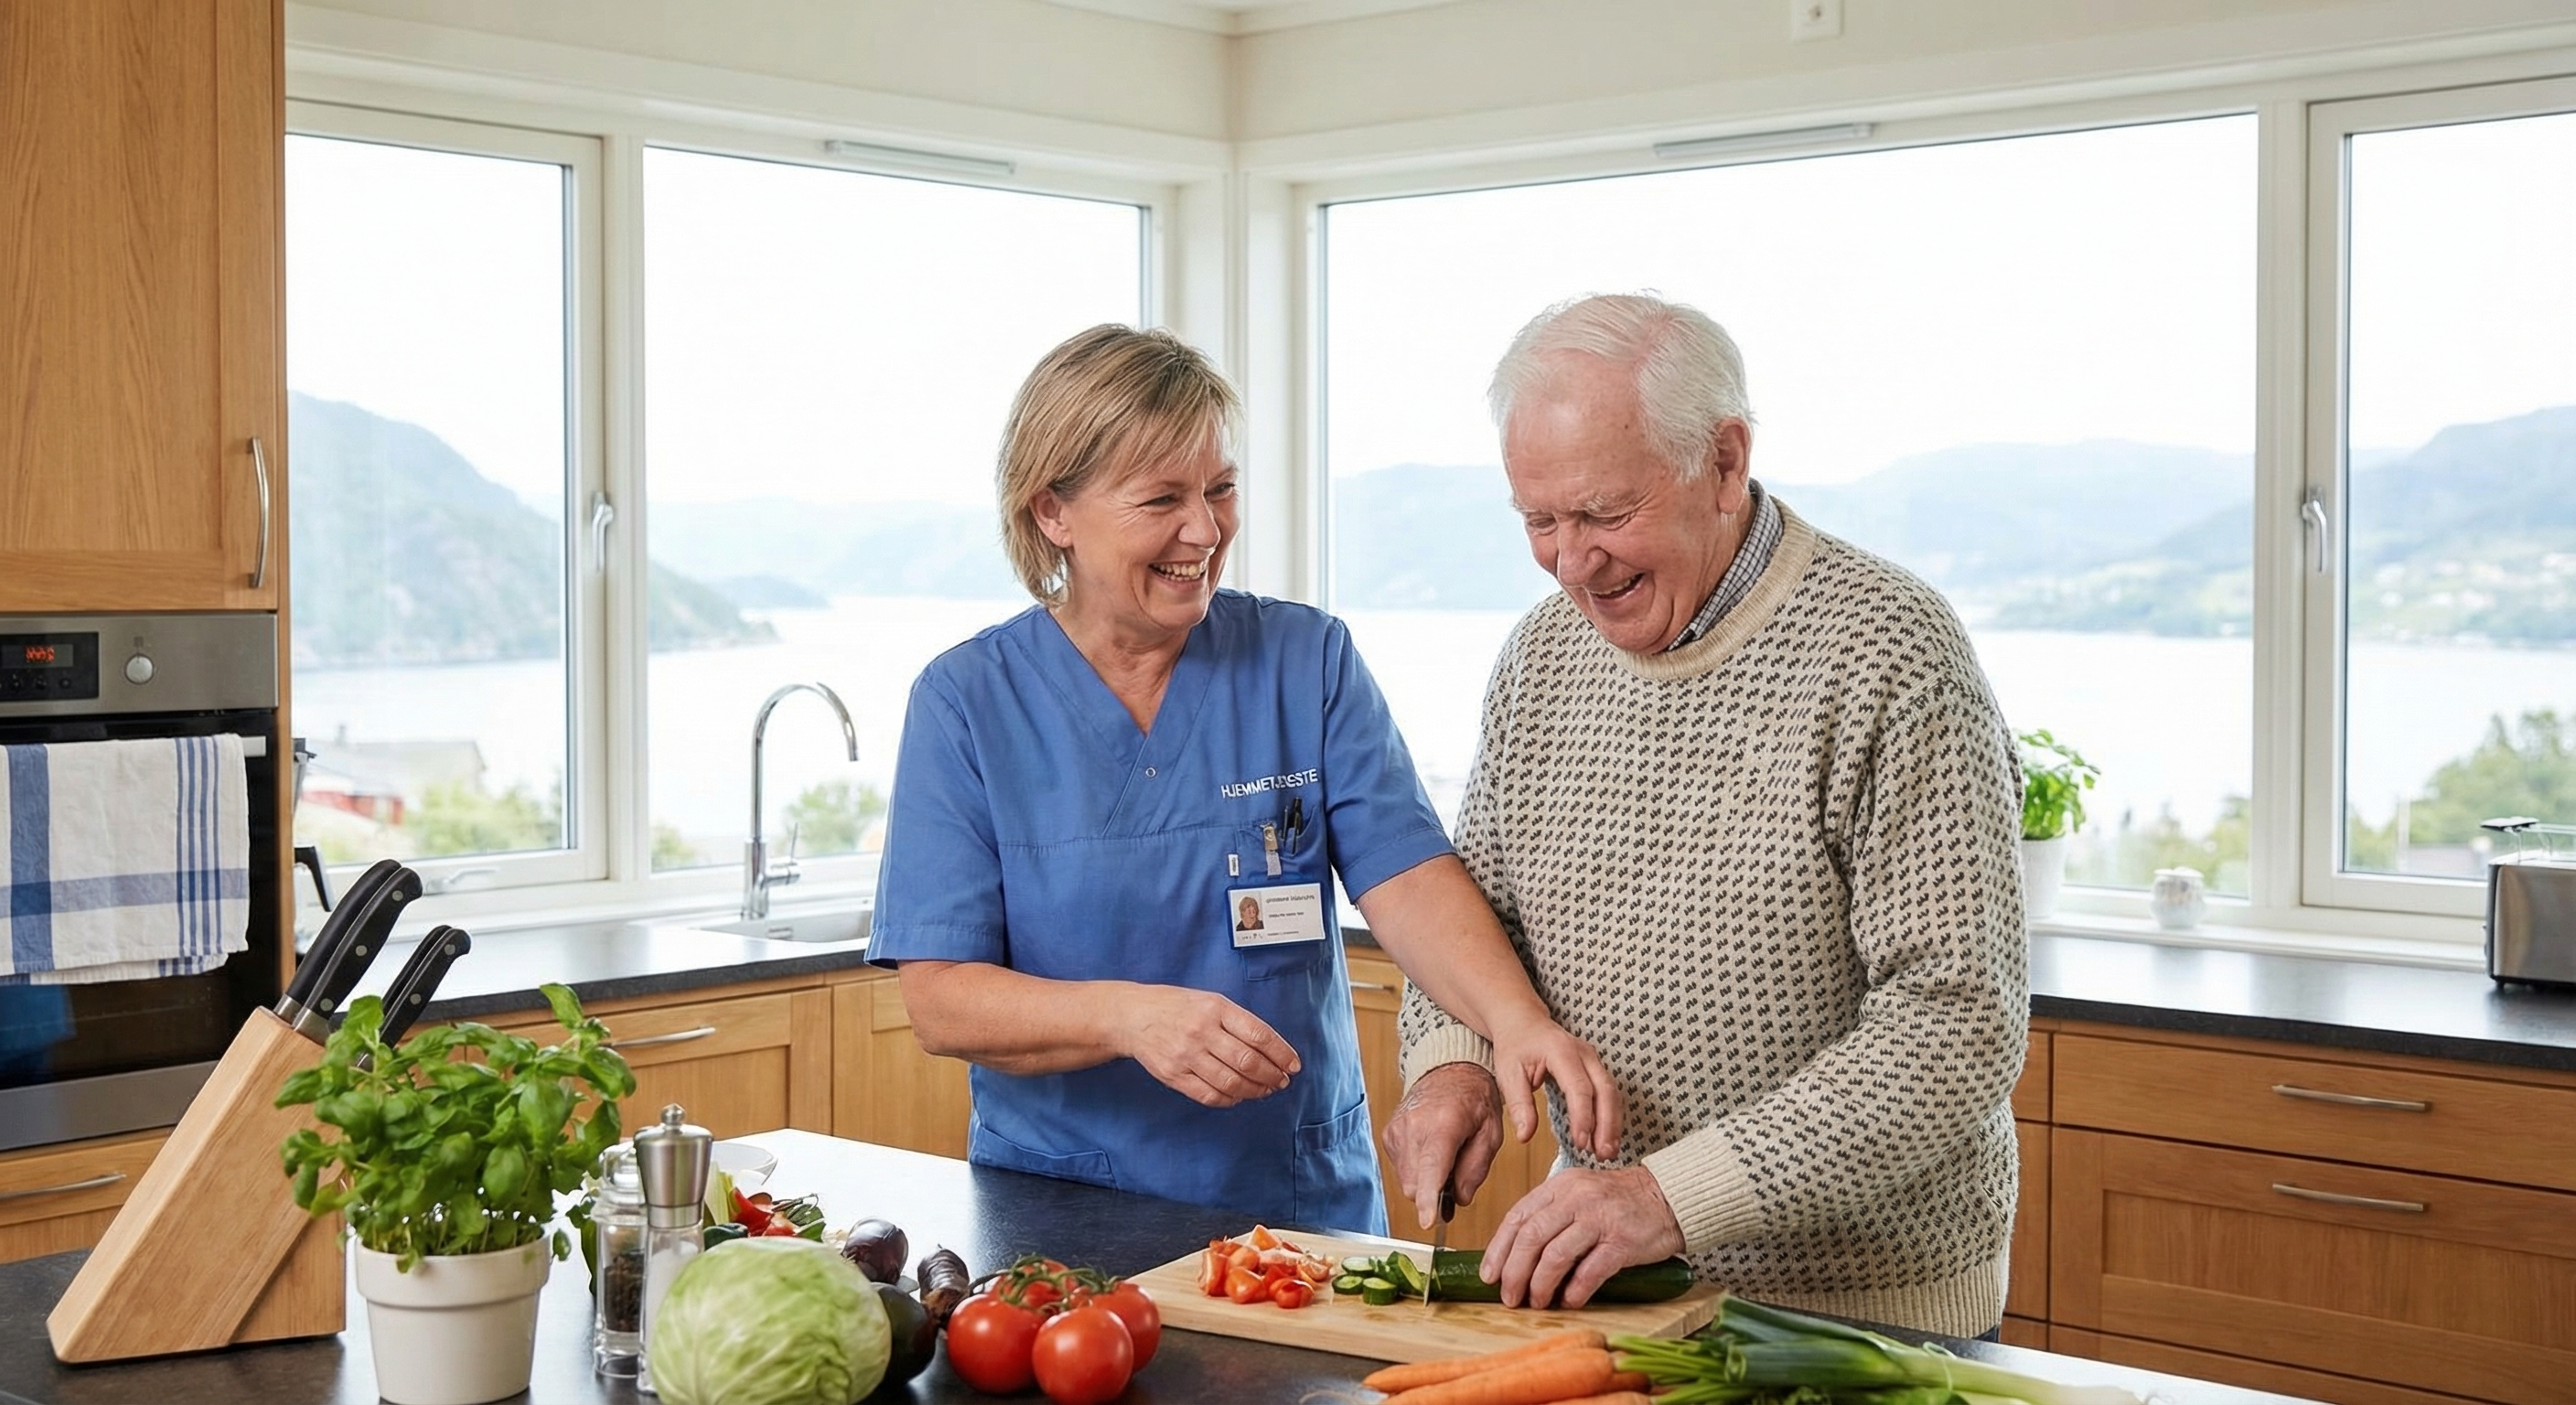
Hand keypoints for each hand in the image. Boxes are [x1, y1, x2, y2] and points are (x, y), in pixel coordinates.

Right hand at [1114, 984, 1299, 1107]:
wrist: (1133, 1016)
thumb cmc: (1177, 1006)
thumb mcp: (1209, 1000)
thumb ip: (1238, 1021)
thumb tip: (1272, 1049)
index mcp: (1215, 1008)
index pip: (1258, 1034)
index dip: (1281, 1053)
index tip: (1293, 1065)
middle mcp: (1201, 1031)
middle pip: (1248, 1062)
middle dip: (1272, 1075)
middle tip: (1281, 1081)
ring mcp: (1186, 1055)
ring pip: (1231, 1082)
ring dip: (1255, 1090)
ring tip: (1264, 1090)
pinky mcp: (1174, 1075)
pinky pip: (1209, 1095)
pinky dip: (1230, 1099)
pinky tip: (1238, 1096)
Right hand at [1382, 1062, 1503, 1228]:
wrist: (1448, 1070)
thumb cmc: (1475, 1100)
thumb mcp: (1491, 1133)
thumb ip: (1476, 1169)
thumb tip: (1458, 1200)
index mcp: (1444, 1124)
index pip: (1432, 1168)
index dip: (1429, 1199)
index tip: (1428, 1221)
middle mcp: (1414, 1126)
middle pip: (1417, 1185)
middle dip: (1434, 1192)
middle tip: (1456, 1173)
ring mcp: (1397, 1130)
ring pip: (1407, 1182)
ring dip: (1426, 1181)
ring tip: (1445, 1157)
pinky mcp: (1388, 1135)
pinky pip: (1401, 1169)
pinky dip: (1417, 1170)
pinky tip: (1431, 1151)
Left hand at [1482, 1166, 1684, 1308]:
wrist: (1668, 1197)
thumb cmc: (1619, 1202)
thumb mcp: (1578, 1195)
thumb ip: (1550, 1216)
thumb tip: (1516, 1255)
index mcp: (1560, 1186)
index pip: (1518, 1217)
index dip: (1498, 1249)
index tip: (1489, 1275)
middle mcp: (1576, 1198)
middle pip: (1531, 1237)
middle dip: (1514, 1271)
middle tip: (1510, 1297)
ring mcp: (1599, 1218)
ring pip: (1556, 1255)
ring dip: (1541, 1284)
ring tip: (1536, 1302)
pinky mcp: (1622, 1241)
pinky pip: (1590, 1270)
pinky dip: (1575, 1290)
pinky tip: (1569, 1301)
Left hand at [1487, 1015, 1622, 1161]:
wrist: (1523, 1021)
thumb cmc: (1516, 1044)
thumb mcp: (1508, 1072)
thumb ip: (1519, 1104)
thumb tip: (1525, 1135)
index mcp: (1561, 1051)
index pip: (1579, 1088)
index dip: (1583, 1117)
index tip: (1580, 1142)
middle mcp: (1584, 1053)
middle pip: (1605, 1090)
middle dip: (1607, 1125)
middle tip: (1603, 1154)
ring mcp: (1593, 1058)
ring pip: (1612, 1093)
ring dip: (1612, 1124)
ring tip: (1607, 1152)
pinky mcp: (1596, 1067)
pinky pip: (1609, 1093)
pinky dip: (1610, 1116)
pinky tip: (1607, 1138)